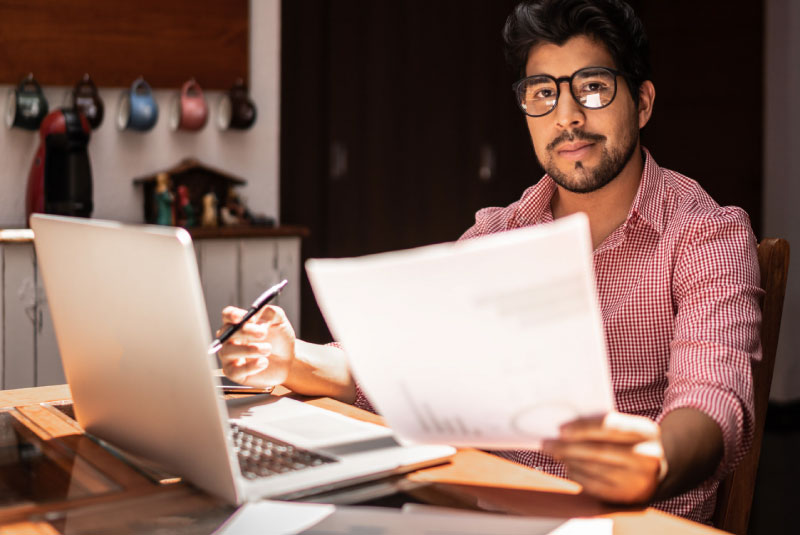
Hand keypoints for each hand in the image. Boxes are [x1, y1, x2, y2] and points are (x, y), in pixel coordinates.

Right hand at [217, 305, 295, 388]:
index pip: (227, 316)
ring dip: (249, 349)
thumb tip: (262, 311)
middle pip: (226, 332)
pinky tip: (264, 362)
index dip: (232, 315)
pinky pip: (234, 370)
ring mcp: (229, 356)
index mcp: (238, 323)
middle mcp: (230, 339)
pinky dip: (250, 367)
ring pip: (228, 351)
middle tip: (262, 333)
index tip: (243, 317)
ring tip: (268, 349)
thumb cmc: (280, 340)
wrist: (288, 360)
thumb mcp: (280, 322)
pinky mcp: (234, 373)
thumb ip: (272, 313)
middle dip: (245, 331)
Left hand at [542, 412, 666, 503]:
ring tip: (554, 452)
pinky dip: (578, 475)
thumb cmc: (631, 442)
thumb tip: (566, 426)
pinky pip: (595, 486)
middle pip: (600, 450)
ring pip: (595, 469)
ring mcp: (639, 479)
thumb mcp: (628, 427)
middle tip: (547, 443)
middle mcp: (647, 456)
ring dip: (570, 460)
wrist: (656, 471)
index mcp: (646, 431)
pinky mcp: (628, 496)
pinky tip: (568, 466)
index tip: (561, 429)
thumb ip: (605, 423)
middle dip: (569, 447)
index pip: (610, 426)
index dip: (583, 428)